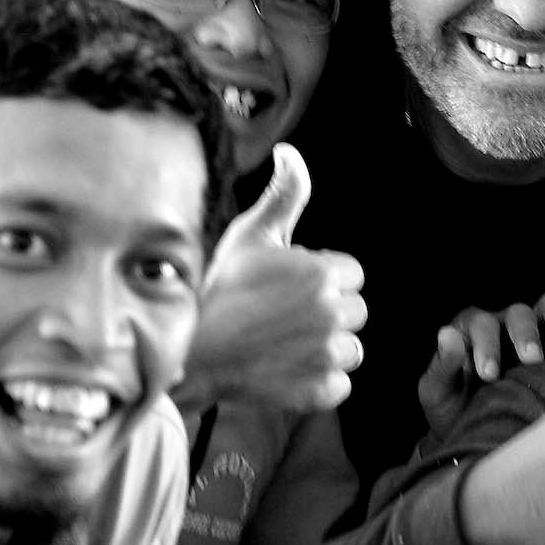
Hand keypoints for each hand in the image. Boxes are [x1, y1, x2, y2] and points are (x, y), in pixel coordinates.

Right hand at [178, 144, 366, 412]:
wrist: (190, 351)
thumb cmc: (219, 289)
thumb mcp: (251, 235)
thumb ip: (285, 194)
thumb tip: (291, 153)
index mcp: (324, 274)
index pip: (350, 274)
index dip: (322, 278)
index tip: (290, 287)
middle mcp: (333, 314)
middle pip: (354, 311)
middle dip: (328, 311)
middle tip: (284, 315)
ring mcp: (328, 356)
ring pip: (351, 348)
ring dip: (327, 346)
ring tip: (285, 342)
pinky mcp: (320, 391)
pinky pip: (339, 384)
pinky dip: (319, 381)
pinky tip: (286, 368)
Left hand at [416, 292, 544, 435]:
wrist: (472, 430)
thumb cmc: (452, 409)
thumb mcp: (436, 392)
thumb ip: (442, 365)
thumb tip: (447, 335)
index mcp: (470, 331)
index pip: (481, 325)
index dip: (487, 345)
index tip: (489, 374)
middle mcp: (501, 324)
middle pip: (517, 313)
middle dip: (525, 333)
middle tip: (531, 358)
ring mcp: (530, 330)